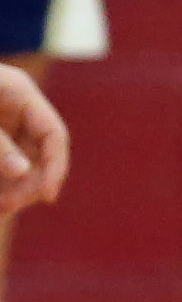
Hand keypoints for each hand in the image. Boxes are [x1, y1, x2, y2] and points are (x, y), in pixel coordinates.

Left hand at [0, 66, 67, 213]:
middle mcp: (15, 108)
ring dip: (13, 187)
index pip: (54, 134)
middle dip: (28, 182)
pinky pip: (3, 161)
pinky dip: (2, 181)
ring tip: (1, 209)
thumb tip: (24, 173)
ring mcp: (1, 120)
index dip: (55, 167)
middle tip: (10, 207)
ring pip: (19, 160)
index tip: (47, 196)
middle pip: (38, 151)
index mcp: (20, 93)